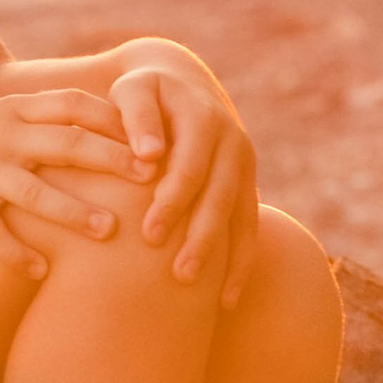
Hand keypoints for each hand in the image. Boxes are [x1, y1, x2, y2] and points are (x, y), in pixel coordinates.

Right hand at [0, 91, 140, 276]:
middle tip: (154, 179)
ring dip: (73, 212)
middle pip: (65, 144)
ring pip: (33, 191)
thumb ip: (43, 119)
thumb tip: (103, 122)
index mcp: (15, 110)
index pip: (74, 105)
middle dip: (111, 160)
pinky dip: (16, 253)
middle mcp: (1, 136)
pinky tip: (42, 272)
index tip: (155, 136)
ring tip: (109, 232)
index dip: (116, 119)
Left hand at [113, 59, 259, 300]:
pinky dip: (241, 264)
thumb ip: (136, 117)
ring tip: (209, 299)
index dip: (173, 200)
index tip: (148, 234)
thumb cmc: (142, 94)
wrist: (179, 82)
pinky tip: (227, 300)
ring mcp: (244, 165)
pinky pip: (249, 229)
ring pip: (240, 216)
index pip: (190, 165)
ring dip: (227, 258)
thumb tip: (149, 156)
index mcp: (202, 117)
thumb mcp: (134, 90)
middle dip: (201, 237)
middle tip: (177, 275)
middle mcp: (232, 140)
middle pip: (219, 196)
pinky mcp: (245, 186)